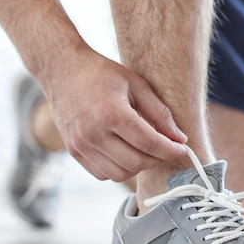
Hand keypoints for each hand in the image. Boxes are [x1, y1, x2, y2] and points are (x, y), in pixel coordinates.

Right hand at [40, 49, 187, 181]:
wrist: (61, 69)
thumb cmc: (102, 73)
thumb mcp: (136, 84)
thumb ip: (160, 113)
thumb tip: (180, 138)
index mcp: (112, 113)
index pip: (149, 143)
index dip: (170, 150)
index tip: (182, 148)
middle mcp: (93, 133)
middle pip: (136, 163)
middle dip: (157, 159)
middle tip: (164, 148)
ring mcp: (81, 145)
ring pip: (119, 173)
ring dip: (138, 166)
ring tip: (145, 150)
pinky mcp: (73, 151)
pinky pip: (102, 174)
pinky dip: (119, 169)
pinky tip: (126, 153)